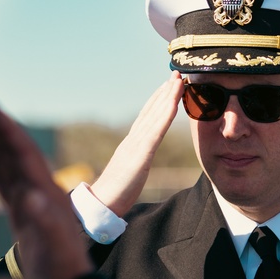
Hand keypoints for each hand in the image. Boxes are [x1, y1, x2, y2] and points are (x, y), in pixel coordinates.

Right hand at [0, 92, 92, 278]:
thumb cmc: (63, 274)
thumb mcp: (56, 249)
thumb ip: (44, 222)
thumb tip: (29, 194)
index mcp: (46, 193)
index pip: (23, 151)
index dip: (4, 125)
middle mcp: (40, 191)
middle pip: (17, 149)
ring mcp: (31, 201)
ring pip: (10, 160)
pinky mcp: (24, 214)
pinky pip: (5, 179)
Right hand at [89, 72, 184, 216]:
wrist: (101, 204)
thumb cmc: (114, 195)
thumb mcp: (129, 175)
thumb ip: (134, 164)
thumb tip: (139, 163)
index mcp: (131, 145)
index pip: (146, 118)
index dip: (157, 101)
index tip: (168, 87)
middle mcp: (132, 140)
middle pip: (150, 111)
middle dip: (164, 92)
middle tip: (177, 74)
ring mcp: (135, 145)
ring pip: (154, 115)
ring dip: (167, 96)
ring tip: (178, 80)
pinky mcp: (139, 155)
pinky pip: (155, 131)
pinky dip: (165, 114)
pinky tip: (174, 102)